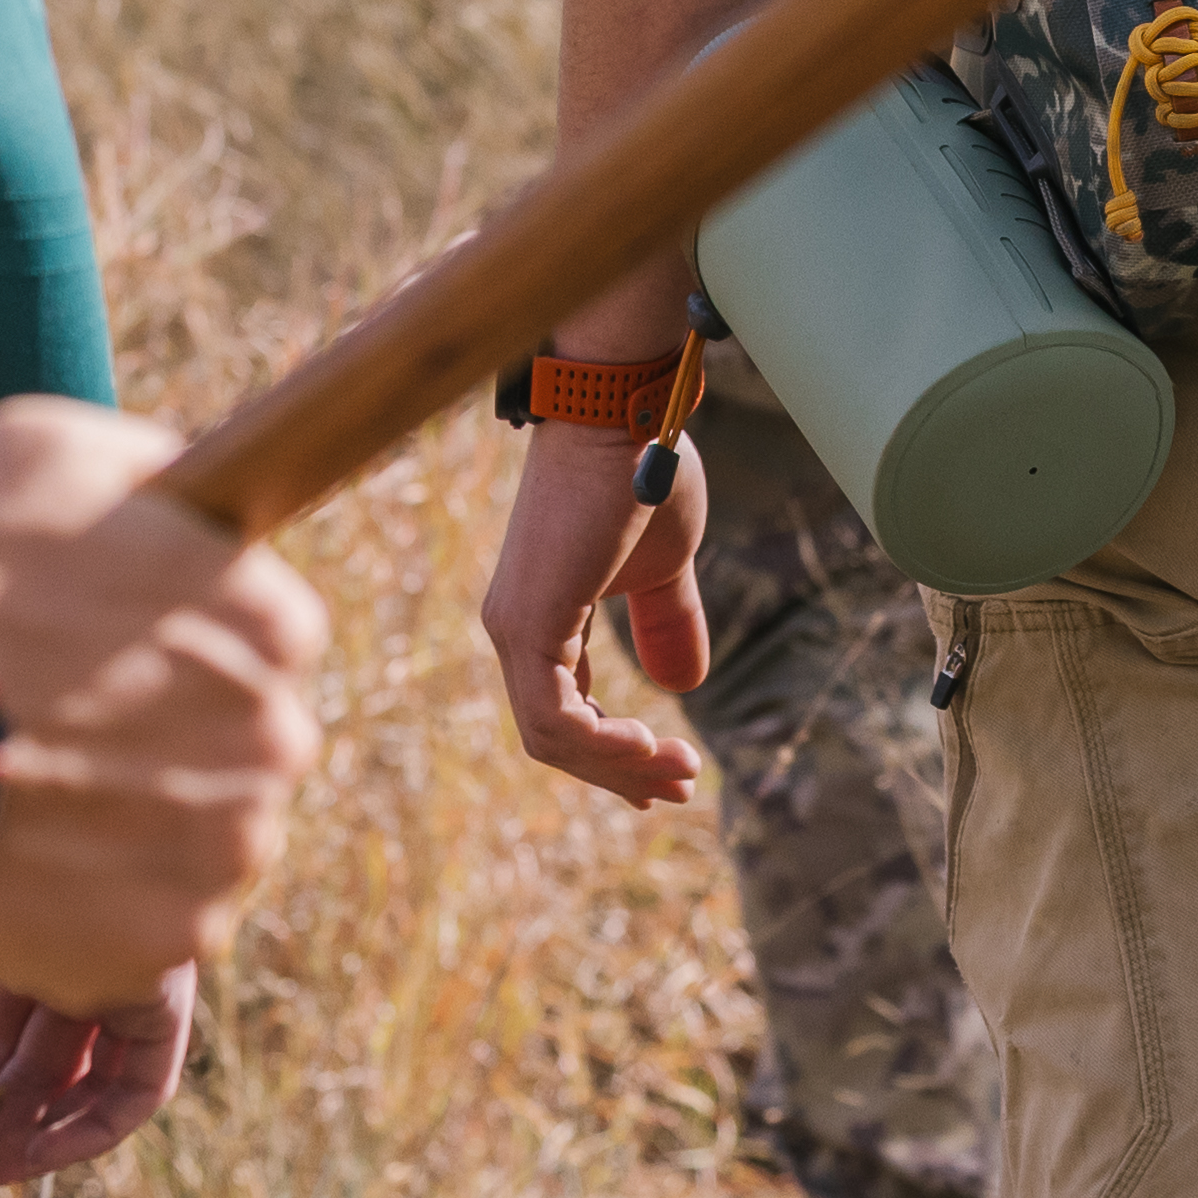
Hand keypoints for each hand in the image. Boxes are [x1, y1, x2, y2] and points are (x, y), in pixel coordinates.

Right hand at [0, 400, 328, 1015]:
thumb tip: (187, 495)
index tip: (116, 651)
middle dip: (176, 732)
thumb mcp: (46, 455)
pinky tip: (33, 860)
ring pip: (207, 834)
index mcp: (273, 621)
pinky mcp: (171, 945)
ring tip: (39, 797)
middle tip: (68, 727)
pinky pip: (155, 920)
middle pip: (248, 739)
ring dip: (145, 820)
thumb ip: (149, 473)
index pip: (273, 632)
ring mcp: (231, 851)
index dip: (190, 638)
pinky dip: (104, 902)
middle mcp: (279, 739)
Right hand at [0, 959, 199, 1197]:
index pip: (17, 1041)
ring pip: (95, 1080)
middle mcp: (90, 942)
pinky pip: (143, 1080)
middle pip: (56, 1068)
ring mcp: (131, 957)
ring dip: (37, 1138)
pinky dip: (90, 1128)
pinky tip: (16, 1154)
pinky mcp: (163, 976)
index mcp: (35, 926)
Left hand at [475, 412, 713, 806]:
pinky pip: (553, 718)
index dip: (616, 754)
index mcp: (541, 618)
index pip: (565, 713)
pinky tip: (647, 742)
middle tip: (683, 786)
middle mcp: (514, 629)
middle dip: (623, 772)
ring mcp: (514, 627)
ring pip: (553, 738)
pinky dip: (600, 744)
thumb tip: (684, 686)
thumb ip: (665, 622)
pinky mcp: (529, 622)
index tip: (674, 769)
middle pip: (556, 738)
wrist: (625, 411)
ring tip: (679, 767)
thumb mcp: (664, 567)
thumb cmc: (642, 471)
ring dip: (620, 765)